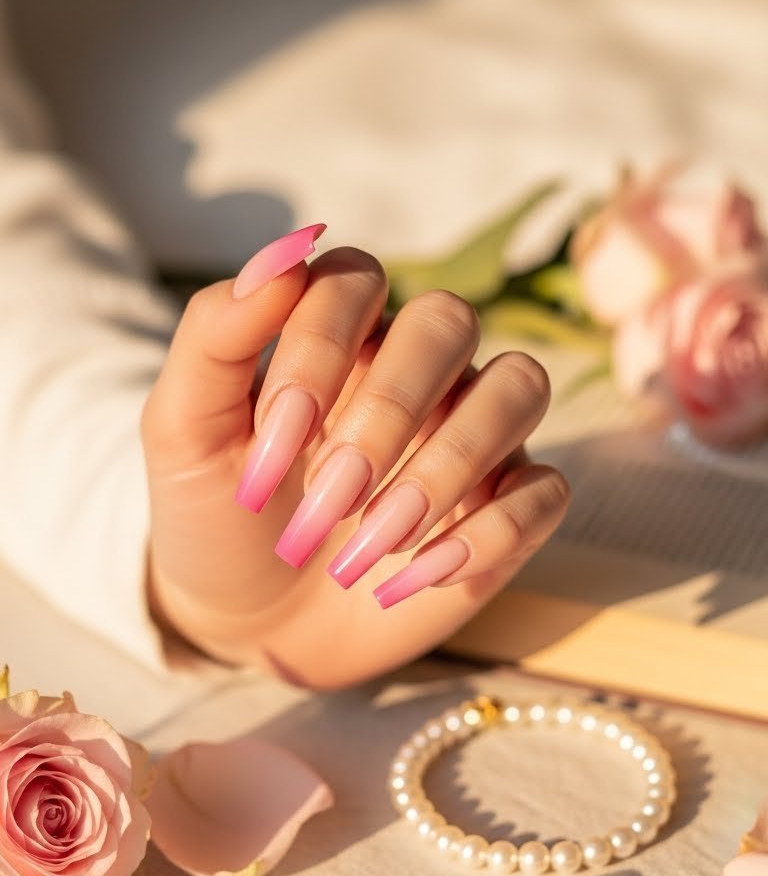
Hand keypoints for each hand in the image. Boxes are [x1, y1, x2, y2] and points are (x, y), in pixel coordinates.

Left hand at [141, 226, 568, 686]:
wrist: (248, 623)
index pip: (356, 280)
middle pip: (449, 320)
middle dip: (388, 411)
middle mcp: (417, 370)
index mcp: (340, 333)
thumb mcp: (183, 430)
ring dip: (448, 467)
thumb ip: (216, 333)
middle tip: (328, 495)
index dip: (317, 352)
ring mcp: (471, 435)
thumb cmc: (217, 516)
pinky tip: (420, 576)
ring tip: (377, 542)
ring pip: (519, 386)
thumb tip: (283, 253)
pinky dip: (490, 532)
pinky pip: (546, 489)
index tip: (274, 443)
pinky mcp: (507, 508)